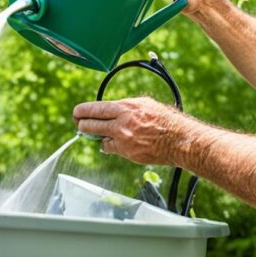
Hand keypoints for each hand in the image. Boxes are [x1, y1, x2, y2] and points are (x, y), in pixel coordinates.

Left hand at [73, 97, 189, 165]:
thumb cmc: (165, 120)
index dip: (82, 110)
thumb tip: (111, 110)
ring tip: (93, 132)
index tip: (77, 112)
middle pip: (90, 123)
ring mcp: (123, 138)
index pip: (95, 108)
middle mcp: (122, 122)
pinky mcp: (126, 152)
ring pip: (97, 136)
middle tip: (79, 123)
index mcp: (126, 107)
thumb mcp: (145, 104)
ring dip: (93, 135)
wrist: (178, 139)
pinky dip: (107, 145)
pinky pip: (109, 148)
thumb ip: (126, 107)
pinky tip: (110, 142)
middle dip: (81, 124)